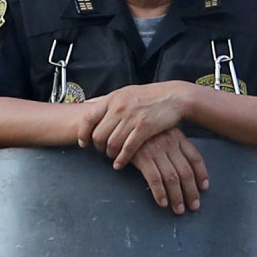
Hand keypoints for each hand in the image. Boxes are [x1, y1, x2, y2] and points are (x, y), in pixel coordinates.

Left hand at [83, 81, 200, 167]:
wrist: (174, 96)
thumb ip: (106, 100)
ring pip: (112, 143)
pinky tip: (119, 164)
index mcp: (112, 99)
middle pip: (99, 135)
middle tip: (102, 151)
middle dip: (98, 147)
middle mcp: (119, 108)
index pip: (88, 118)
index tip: (84, 143)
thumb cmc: (148, 96)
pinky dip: (121, 159)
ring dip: (110, 154)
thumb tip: (86, 104)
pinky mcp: (144, 128)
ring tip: (112, 157)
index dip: (83, 133)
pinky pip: (127, 148)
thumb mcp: (125, 92)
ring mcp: (132, 118)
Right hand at [125, 127, 210, 213]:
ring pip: (172, 178)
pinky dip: (160, 192)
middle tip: (194, 206)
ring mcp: (156, 150)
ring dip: (177, 197)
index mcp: (177, 137)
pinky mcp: (142, 157)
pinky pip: (154, 179)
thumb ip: (175, 146)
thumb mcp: (163, 132)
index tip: (204, 187)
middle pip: (186, 172)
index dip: (202, 174)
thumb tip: (187, 168)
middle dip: (191, 191)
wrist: (121, 124)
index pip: (195, 157)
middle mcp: (170, 143)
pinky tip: (163, 203)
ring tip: (179, 210)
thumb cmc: (144, 132)